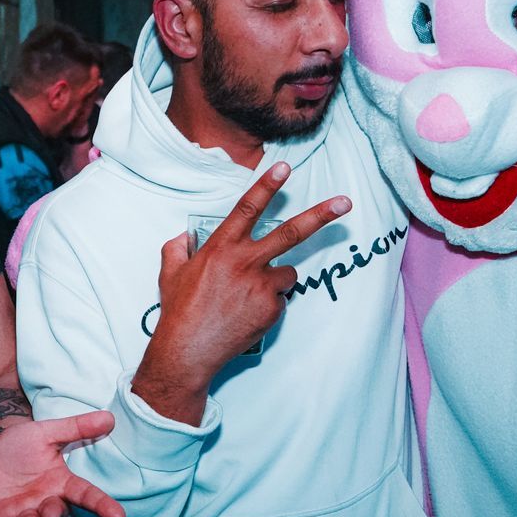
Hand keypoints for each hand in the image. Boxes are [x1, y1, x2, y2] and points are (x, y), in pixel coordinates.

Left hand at [0, 411, 125, 516]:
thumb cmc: (18, 445)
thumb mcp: (45, 433)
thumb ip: (76, 428)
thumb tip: (109, 417)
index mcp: (61, 483)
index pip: (86, 495)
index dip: (103, 506)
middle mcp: (46, 502)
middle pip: (58, 515)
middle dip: (55, 516)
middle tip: (51, 513)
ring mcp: (25, 514)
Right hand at [134, 163, 349, 421]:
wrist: (188, 350)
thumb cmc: (178, 311)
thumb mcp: (170, 273)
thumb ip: (177, 248)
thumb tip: (183, 237)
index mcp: (221, 248)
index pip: (248, 208)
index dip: (267, 185)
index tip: (286, 167)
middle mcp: (244, 261)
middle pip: (291, 232)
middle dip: (321, 215)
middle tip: (345, 202)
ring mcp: (261, 285)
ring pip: (287, 272)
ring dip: (277, 279)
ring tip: (249, 296)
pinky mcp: (272, 308)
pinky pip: (280, 299)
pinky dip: (269, 304)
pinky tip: (248, 314)